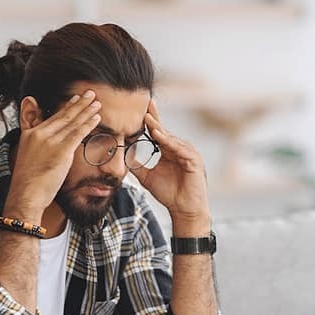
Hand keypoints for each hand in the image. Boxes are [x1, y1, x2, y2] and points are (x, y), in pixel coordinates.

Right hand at [5, 90, 101, 218]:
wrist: (25, 195)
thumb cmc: (27, 182)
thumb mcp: (26, 157)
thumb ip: (34, 142)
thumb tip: (40, 141)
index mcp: (30, 134)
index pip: (52, 117)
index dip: (66, 107)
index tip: (75, 98)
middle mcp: (40, 134)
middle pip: (63, 116)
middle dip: (79, 104)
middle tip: (90, 93)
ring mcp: (50, 142)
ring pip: (72, 122)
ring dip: (86, 111)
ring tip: (97, 103)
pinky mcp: (61, 151)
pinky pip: (77, 134)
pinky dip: (88, 124)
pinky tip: (96, 118)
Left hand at [131, 97, 210, 225]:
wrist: (183, 210)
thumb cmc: (168, 193)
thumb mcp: (146, 177)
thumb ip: (136, 166)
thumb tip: (121, 156)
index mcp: (169, 150)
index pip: (157, 132)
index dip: (149, 121)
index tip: (138, 108)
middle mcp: (179, 148)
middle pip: (164, 131)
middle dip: (153, 118)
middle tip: (144, 104)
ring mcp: (187, 153)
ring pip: (171, 138)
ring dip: (159, 129)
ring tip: (147, 119)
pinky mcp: (194, 160)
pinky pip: (180, 148)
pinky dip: (169, 142)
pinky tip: (159, 136)